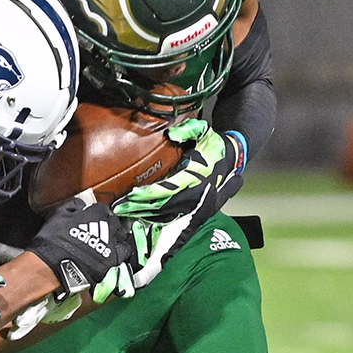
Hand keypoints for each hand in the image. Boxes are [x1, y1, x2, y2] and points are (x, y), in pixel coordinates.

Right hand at [25, 193, 137, 302]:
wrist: (55, 265)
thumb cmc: (53, 240)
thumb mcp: (59, 215)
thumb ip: (73, 206)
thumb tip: (81, 204)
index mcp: (96, 213)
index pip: (102, 208)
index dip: (97, 212)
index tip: (92, 216)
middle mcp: (107, 227)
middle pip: (114, 221)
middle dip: (109, 223)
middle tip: (102, 227)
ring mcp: (111, 243)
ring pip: (121, 235)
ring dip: (117, 236)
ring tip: (109, 240)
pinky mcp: (112, 259)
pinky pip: (125, 252)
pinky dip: (121, 251)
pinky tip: (115, 252)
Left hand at [114, 120, 244, 224]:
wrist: (232, 158)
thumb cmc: (213, 145)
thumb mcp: (203, 131)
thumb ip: (188, 130)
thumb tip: (171, 133)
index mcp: (194, 176)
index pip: (167, 189)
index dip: (148, 194)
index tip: (131, 195)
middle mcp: (193, 193)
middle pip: (162, 206)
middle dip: (140, 208)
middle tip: (120, 208)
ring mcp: (195, 204)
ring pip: (167, 216)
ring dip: (146, 216)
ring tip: (127, 215)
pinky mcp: (196, 210)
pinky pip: (174, 219)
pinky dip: (158, 222)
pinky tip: (143, 220)